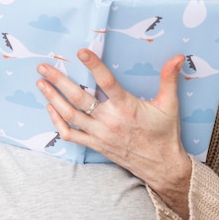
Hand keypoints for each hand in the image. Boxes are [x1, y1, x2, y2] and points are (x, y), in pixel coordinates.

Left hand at [36, 49, 191, 219]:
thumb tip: (178, 56)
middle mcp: (109, 120)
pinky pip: (70, 134)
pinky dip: (57, 122)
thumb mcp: (170, 105)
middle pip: (78, 97)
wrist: (162, 166)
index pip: (107, 82)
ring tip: (40, 83)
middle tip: (43, 67)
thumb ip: (169, 79)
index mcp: (127, 107)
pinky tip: (50, 108)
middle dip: (58, 81)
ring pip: (69, 115)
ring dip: (52, 98)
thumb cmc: (165, 133)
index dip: (94, 66)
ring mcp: (99, 134)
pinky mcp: (94, 145)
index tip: (80, 52)